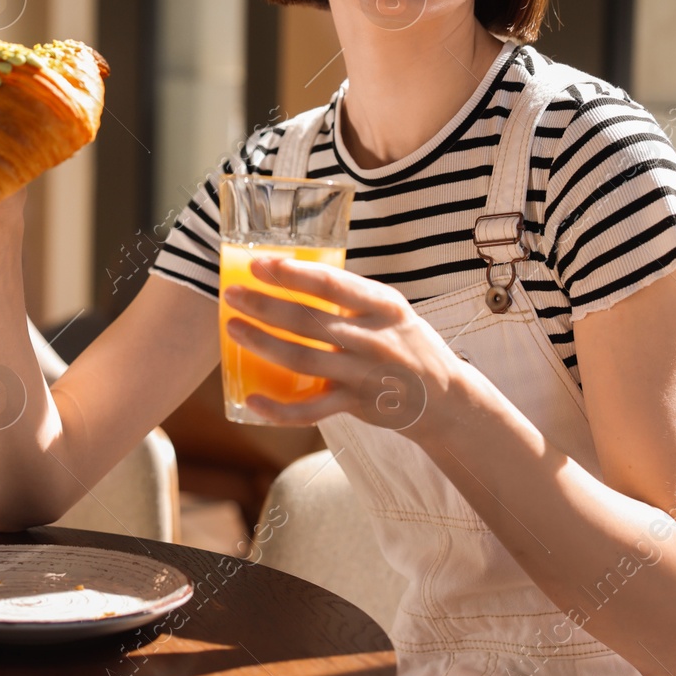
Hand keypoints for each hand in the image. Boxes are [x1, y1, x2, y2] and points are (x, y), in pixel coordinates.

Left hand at [221, 256, 472, 431]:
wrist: (443, 397)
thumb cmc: (406, 343)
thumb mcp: (390, 310)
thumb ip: (351, 298)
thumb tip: (294, 274)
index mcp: (383, 306)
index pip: (332, 284)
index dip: (292, 273)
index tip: (259, 264)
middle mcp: (374, 338)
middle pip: (308, 321)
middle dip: (264, 305)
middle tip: (232, 295)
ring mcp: (363, 374)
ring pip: (302, 360)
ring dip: (262, 344)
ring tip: (233, 329)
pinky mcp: (355, 405)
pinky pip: (311, 410)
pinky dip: (279, 409)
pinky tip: (251, 399)